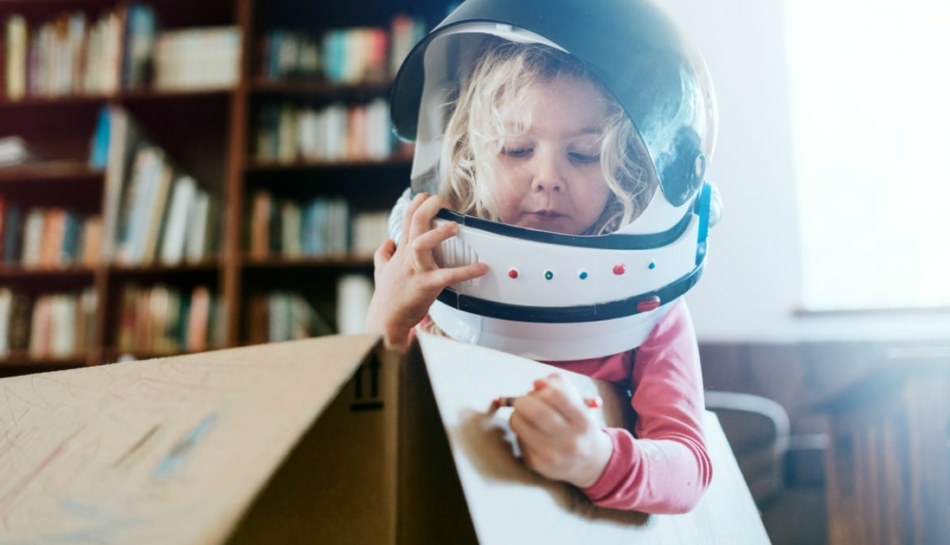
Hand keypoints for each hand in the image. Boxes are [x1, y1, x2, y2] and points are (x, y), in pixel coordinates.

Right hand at [364, 192, 487, 348]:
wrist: (385, 320)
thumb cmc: (387, 296)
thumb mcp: (381, 271)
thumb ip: (384, 254)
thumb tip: (387, 242)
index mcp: (402, 250)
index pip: (407, 217)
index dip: (419, 202)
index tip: (431, 196)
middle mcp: (408, 256)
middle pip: (414, 222)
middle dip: (428, 206)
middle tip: (443, 200)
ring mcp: (417, 270)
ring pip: (422, 244)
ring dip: (438, 233)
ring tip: (455, 226)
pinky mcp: (427, 286)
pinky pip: (448, 276)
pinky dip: (467, 271)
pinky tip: (482, 268)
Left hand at [508, 374, 612, 488]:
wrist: (589, 463)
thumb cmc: (579, 425)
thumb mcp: (580, 403)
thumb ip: (560, 385)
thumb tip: (537, 383)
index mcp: (583, 421)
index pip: (555, 394)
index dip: (541, 387)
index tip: (537, 389)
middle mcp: (570, 440)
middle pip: (535, 411)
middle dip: (522, 400)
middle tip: (521, 401)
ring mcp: (553, 455)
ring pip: (519, 424)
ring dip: (516, 414)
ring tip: (523, 415)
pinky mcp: (538, 464)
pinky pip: (518, 439)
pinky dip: (519, 431)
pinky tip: (530, 433)